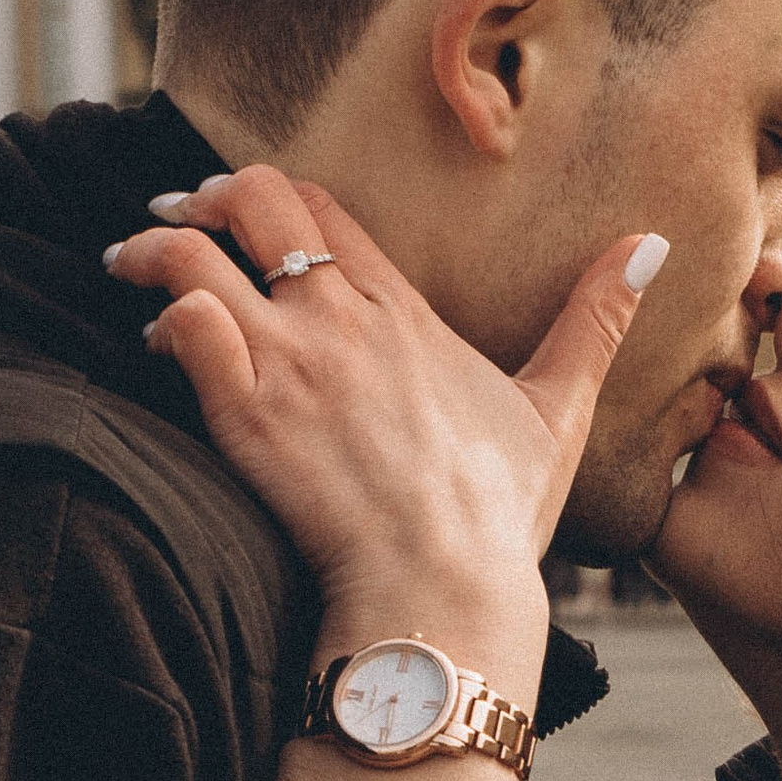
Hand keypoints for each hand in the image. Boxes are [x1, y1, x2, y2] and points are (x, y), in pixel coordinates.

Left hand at [104, 168, 663, 674]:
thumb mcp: (558, 407)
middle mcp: (344, 319)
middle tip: (181, 212)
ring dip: (155, 245)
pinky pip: (184, 319)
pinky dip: (160, 313)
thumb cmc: (496, 514)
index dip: (278, 196)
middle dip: (212, 195)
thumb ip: (596, 318)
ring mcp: (292, 360)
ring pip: (197, 251)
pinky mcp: (247, 409)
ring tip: (131, 260)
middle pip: (261, 202)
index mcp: (405, 312)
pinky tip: (152, 338)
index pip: (326, 208)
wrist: (442, 585)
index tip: (247, 208)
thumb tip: (650, 244)